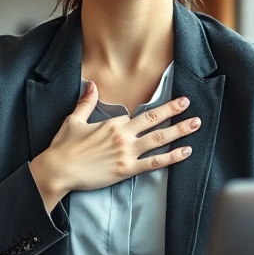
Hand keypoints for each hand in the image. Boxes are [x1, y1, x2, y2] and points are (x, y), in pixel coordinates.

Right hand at [29, 80, 198, 211]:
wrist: (58, 170)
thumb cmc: (63, 146)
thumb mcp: (74, 120)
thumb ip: (86, 102)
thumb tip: (91, 84)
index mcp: (112, 122)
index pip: (137, 115)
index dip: (154, 112)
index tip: (170, 105)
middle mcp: (123, 135)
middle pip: (154, 120)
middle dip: (174, 111)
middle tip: (189, 105)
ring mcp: (127, 152)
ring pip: (159, 139)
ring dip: (179, 131)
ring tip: (195, 125)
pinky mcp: (127, 169)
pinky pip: (154, 163)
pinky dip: (171, 157)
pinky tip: (185, 152)